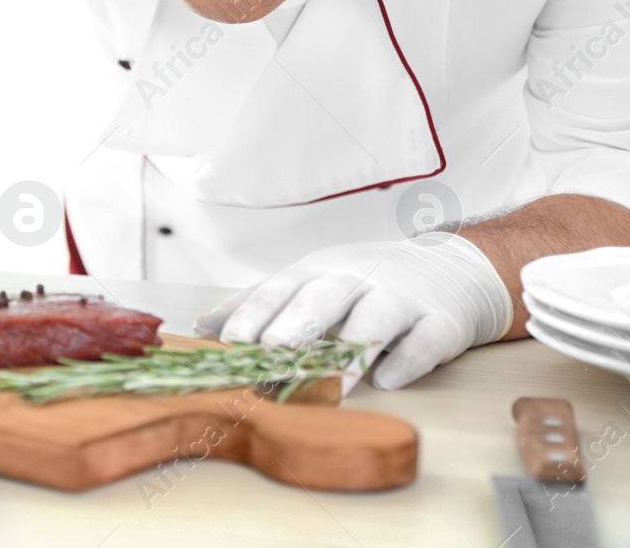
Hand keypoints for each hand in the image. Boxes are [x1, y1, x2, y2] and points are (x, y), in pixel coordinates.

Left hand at [193, 233, 512, 389]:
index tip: (231, 342)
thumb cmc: (365, 282)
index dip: (256, 314)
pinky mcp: (442, 322)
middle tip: (271, 351)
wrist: (450, 268)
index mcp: (319, 270)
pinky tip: (387, 382)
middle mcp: (357, 279)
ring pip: (374, 320)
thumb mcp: (310, 282)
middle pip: (323, 298)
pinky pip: (424, 341)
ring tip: (328, 383)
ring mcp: (401, 298)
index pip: (281, 288)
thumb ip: (260, 305)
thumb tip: (203, 329)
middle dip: (296, 324)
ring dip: (349, 352)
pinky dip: (406, 361)